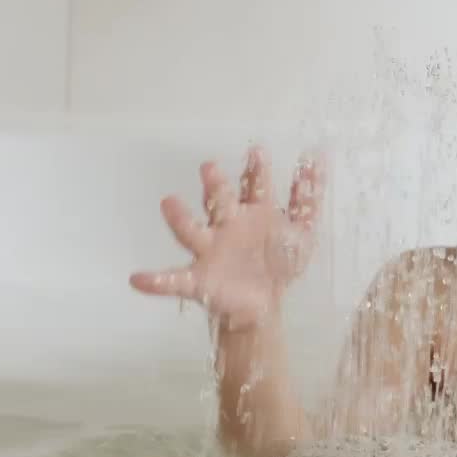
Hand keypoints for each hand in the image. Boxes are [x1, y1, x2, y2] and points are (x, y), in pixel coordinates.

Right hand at [129, 146, 325, 330]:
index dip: (255, 171)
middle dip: (215, 186)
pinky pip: (174, 281)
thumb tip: (319, 157)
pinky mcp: (199, 282)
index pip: (253, 187)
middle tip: (210, 168)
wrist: (264, 306)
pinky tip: (138, 279)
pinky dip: (156, 281)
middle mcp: (227, 227)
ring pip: (193, 232)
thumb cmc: (278, 262)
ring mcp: (210, 253)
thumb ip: (308, 197)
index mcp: (251, 214)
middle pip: (219, 202)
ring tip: (168, 203)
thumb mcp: (302, 231)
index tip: (257, 151)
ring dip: (180, 218)